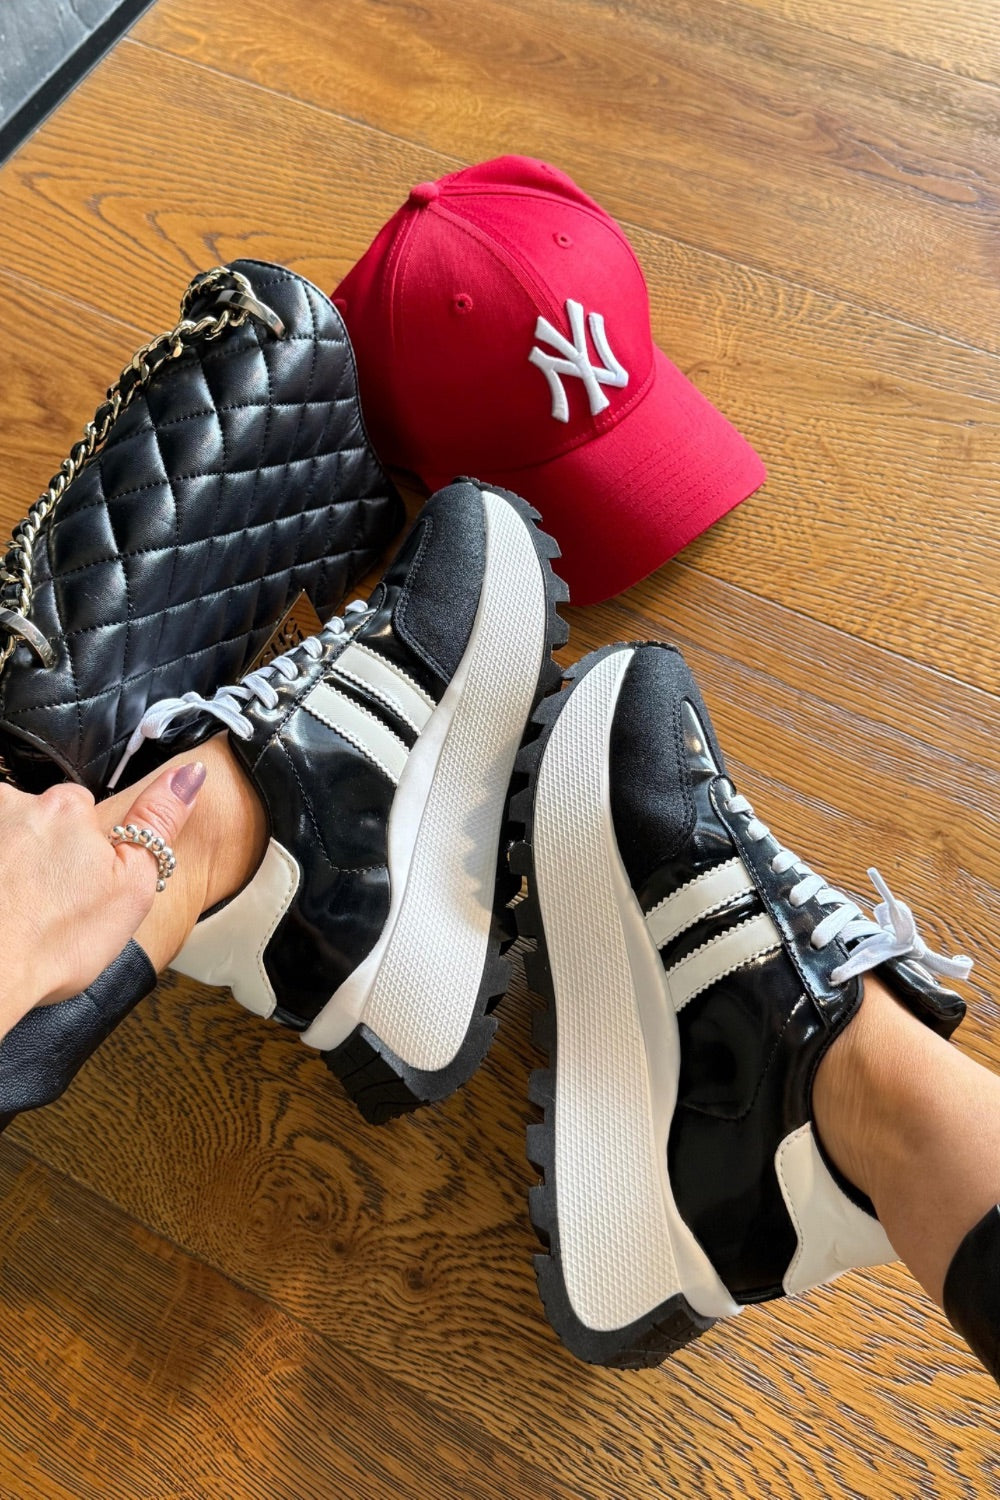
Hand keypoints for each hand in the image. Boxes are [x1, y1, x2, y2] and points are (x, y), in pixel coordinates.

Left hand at [0, 762, 204, 1029]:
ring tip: (21, 913)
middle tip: (51, 903)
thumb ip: (159, 821)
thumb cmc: (54, 944)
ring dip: (13, 868)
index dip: (88, 848)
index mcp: (64, 808)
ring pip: (7, 842)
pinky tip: (5, 910)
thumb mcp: (133, 886)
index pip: (81, 807)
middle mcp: (10, 805)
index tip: (83, 882)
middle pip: (38, 820)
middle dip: (45, 853)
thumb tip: (188, 775)